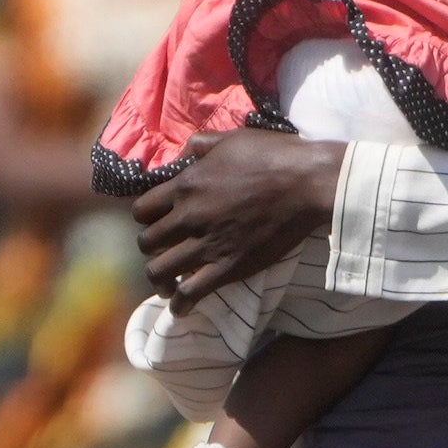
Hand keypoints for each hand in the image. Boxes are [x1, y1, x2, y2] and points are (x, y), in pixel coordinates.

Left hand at [132, 127, 340, 300]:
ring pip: (159, 271)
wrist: (306, 183)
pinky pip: (190, 293)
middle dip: (151, 248)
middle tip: (162, 251)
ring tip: (166, 284)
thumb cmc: (273, 156)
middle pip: (146, 242)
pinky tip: (181, 308)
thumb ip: (201, 146)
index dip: (145, 218)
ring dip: (158, 279)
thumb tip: (186, 152)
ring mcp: (206, 245)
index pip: (141, 210)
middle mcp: (188, 217)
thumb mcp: (231, 139)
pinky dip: (180, 304)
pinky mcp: (228, 268)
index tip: (156, 223)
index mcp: (185, 186)